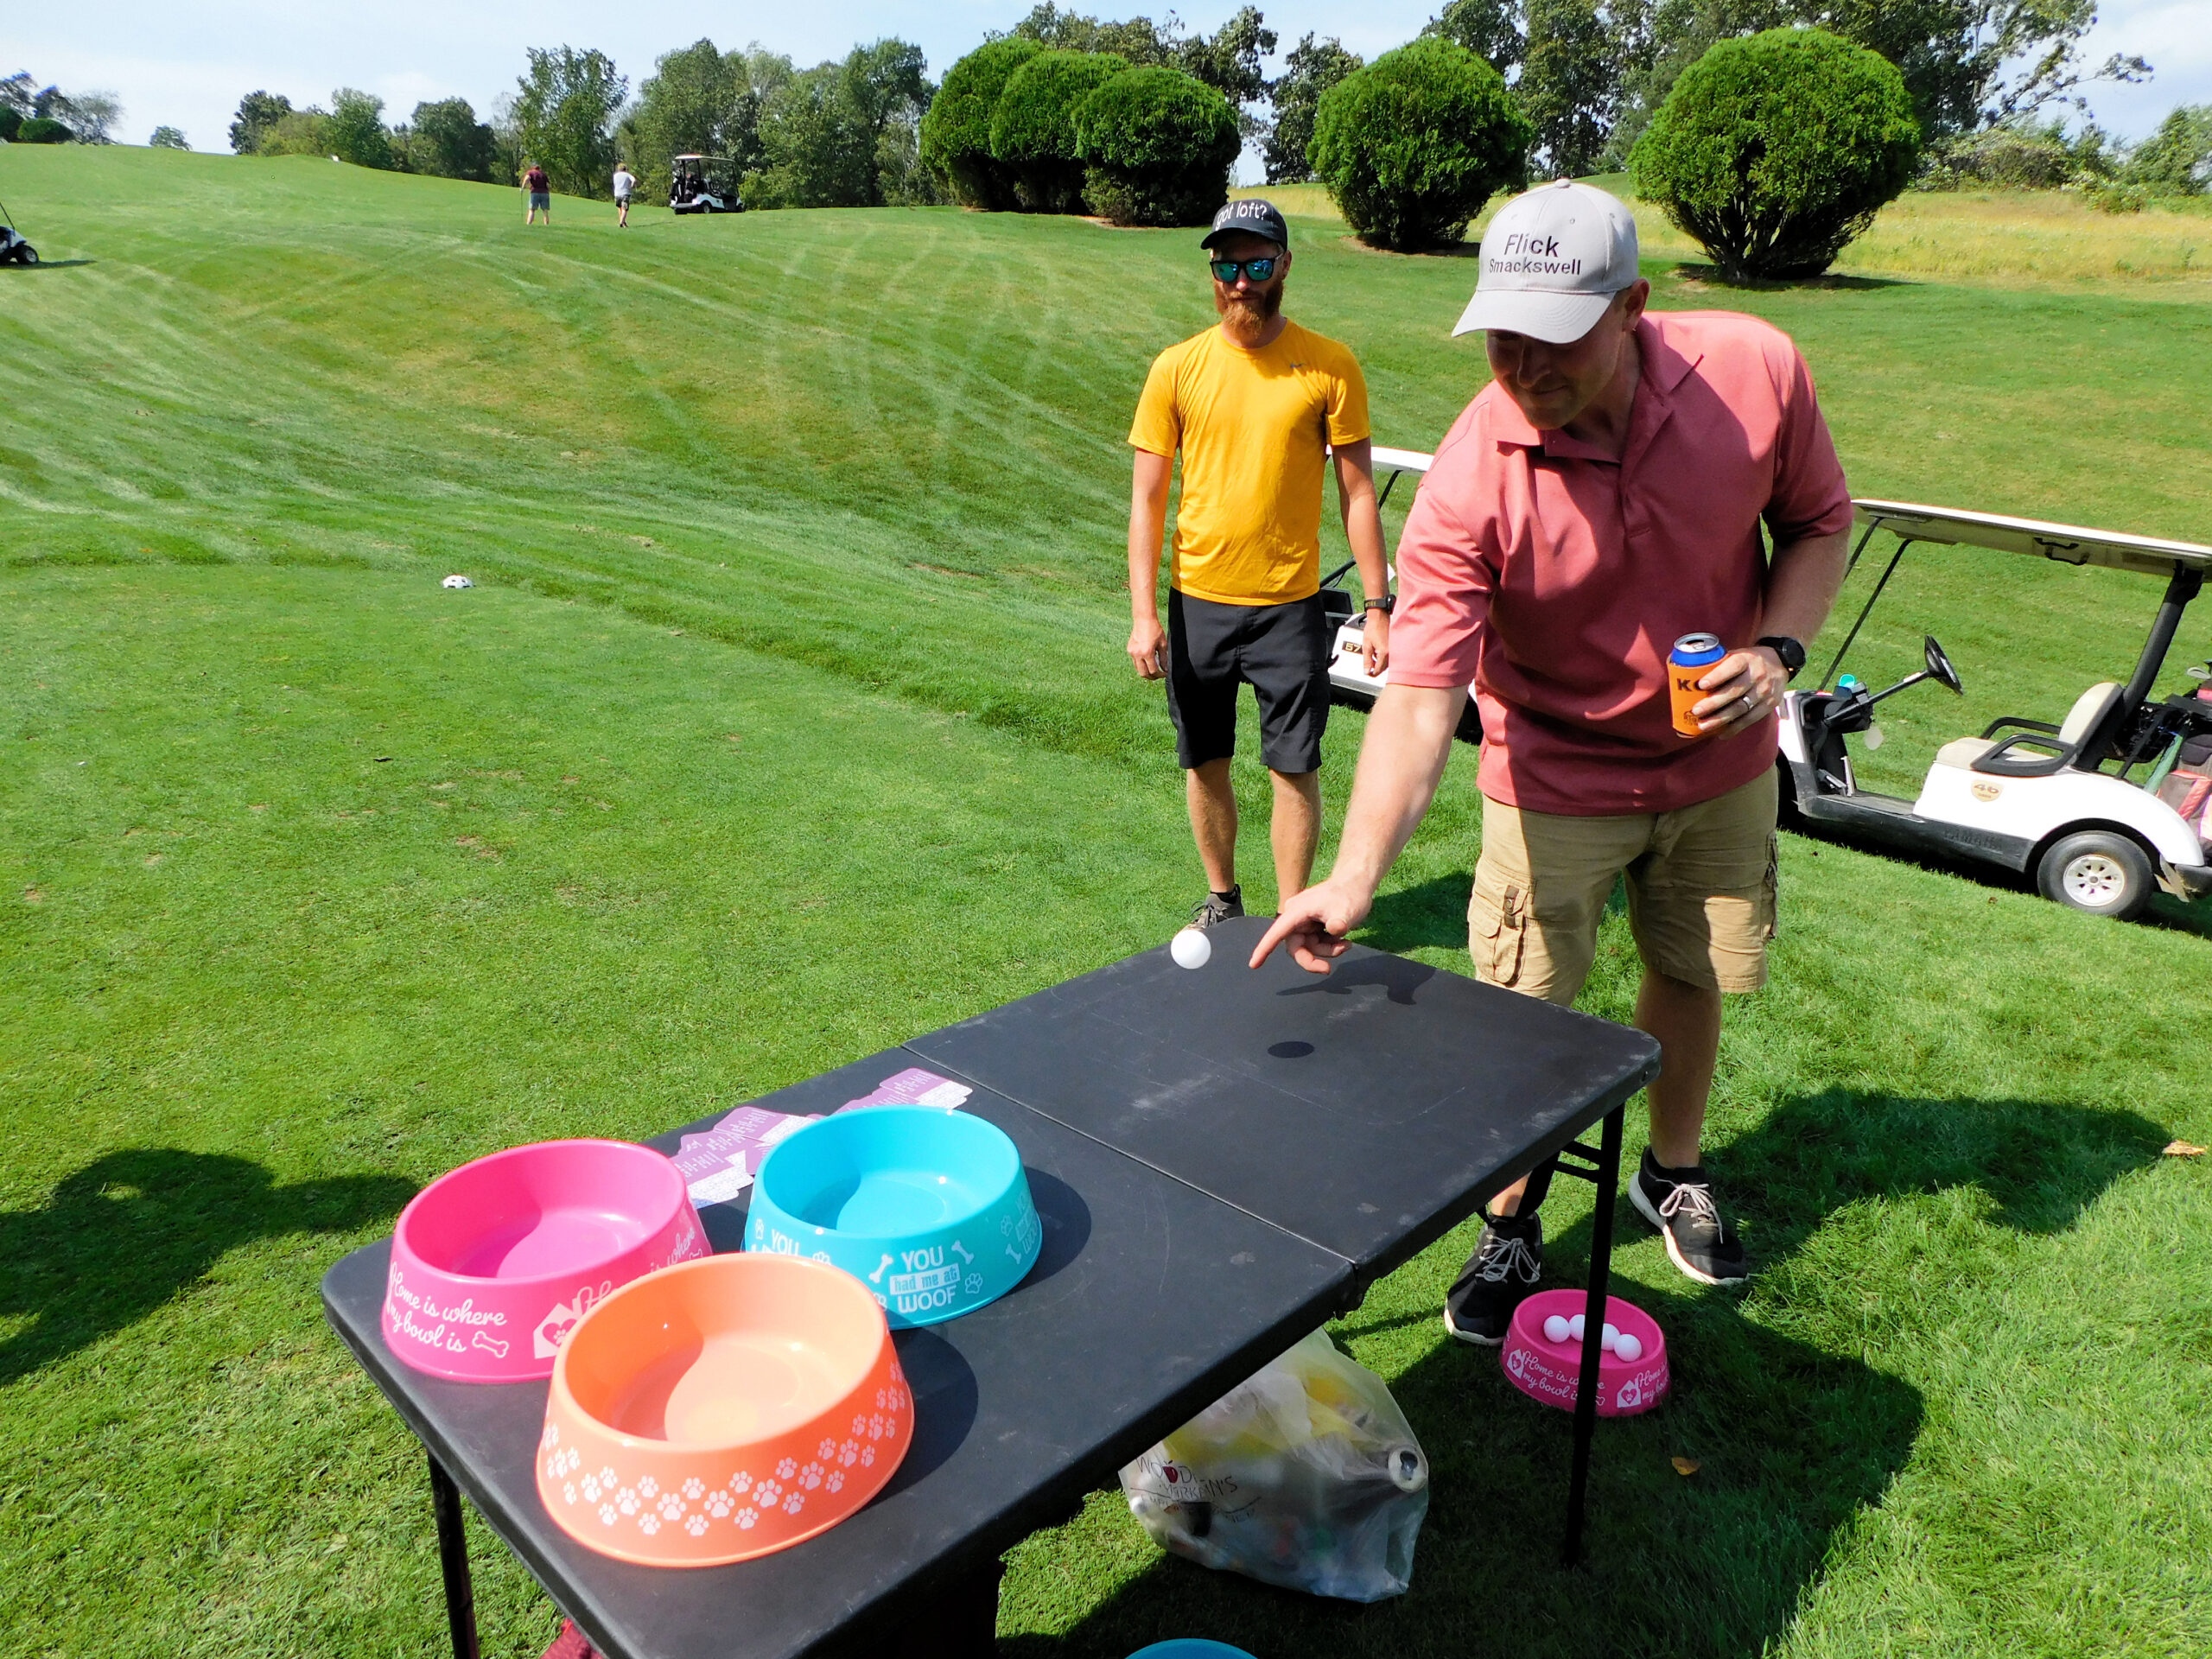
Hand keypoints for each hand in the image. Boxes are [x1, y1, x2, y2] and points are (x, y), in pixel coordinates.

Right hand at [1128, 615, 1165, 679]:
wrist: (1144, 619)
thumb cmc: (1155, 629)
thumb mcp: (1162, 644)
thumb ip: (1164, 658)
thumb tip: (1165, 668)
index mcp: (1147, 653)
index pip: (1153, 670)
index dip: (1160, 674)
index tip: (1164, 673)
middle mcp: (1138, 654)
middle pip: (1143, 673)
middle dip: (1151, 677)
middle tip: (1158, 675)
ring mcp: (1132, 652)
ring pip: (1138, 669)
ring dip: (1145, 671)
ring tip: (1153, 669)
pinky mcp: (1129, 650)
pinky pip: (1135, 662)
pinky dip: (1141, 664)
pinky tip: (1147, 661)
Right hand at [1249, 878, 1372, 974]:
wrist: (1357, 884)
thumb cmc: (1350, 894)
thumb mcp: (1347, 910)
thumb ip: (1340, 922)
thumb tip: (1336, 929)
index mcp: (1297, 911)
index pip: (1277, 932)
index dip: (1264, 949)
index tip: (1254, 965)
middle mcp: (1297, 917)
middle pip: (1296, 947)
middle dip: (1313, 958)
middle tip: (1328, 968)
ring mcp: (1305, 922)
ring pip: (1308, 947)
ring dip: (1326, 951)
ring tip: (1347, 944)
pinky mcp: (1313, 926)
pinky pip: (1315, 944)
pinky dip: (1329, 946)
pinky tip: (1344, 940)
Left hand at [1362, 610, 1389, 677]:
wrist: (1379, 617)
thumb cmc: (1373, 628)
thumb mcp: (1366, 646)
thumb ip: (1367, 660)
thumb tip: (1367, 671)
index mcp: (1384, 653)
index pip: (1379, 669)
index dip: (1372, 673)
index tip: (1367, 673)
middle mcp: (1391, 652)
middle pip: (1384, 668)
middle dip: (1375, 668)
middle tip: (1368, 665)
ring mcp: (1394, 649)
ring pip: (1387, 663)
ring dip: (1379, 663)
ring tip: (1372, 656)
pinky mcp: (1395, 646)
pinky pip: (1390, 657)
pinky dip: (1383, 657)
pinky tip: (1377, 652)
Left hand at [1692, 646, 1789, 736]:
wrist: (1781, 662)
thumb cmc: (1749, 660)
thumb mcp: (1737, 654)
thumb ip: (1718, 663)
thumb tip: (1684, 671)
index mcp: (1746, 659)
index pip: (1733, 667)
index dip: (1717, 676)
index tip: (1701, 685)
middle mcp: (1757, 675)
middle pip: (1734, 692)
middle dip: (1713, 703)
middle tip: (1696, 711)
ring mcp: (1764, 692)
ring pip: (1741, 708)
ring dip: (1720, 719)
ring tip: (1703, 726)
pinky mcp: (1769, 705)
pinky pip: (1750, 719)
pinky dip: (1735, 728)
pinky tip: (1721, 733)